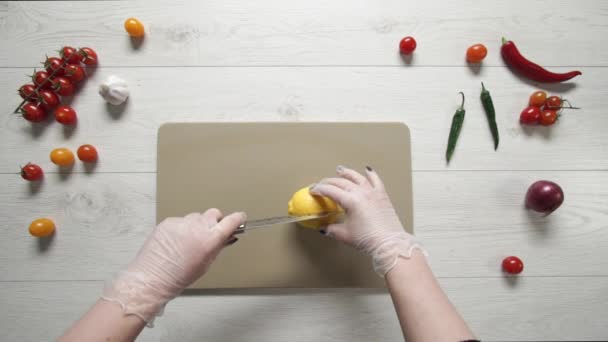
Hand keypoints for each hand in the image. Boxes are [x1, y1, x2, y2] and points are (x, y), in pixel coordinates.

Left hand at [101, 209, 245, 324]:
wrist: (153, 278)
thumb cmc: (178, 277)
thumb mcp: (206, 264)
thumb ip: (218, 247)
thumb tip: (228, 237)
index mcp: (210, 240)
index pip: (231, 221)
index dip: (238, 218)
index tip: (240, 218)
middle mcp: (197, 227)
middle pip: (214, 214)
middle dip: (216, 221)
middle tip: (210, 232)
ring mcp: (181, 223)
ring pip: (196, 216)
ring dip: (197, 225)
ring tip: (189, 241)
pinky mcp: (168, 222)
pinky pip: (181, 221)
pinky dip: (182, 228)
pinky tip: (176, 241)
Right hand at [310, 165, 424, 275]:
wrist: (389, 243)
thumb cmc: (368, 239)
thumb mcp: (344, 235)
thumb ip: (331, 229)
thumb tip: (324, 228)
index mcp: (350, 201)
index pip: (330, 190)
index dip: (319, 189)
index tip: (313, 190)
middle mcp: (361, 193)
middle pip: (341, 182)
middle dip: (328, 182)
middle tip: (321, 184)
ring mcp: (372, 192)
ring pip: (357, 177)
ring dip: (347, 172)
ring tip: (339, 169)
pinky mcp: (382, 196)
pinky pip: (376, 180)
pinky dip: (371, 174)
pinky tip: (367, 169)